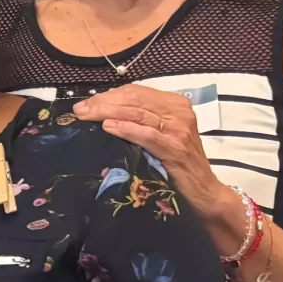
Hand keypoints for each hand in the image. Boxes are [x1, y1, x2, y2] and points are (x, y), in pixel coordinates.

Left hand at [73, 86, 242, 252]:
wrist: (203, 190)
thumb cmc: (176, 162)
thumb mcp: (159, 134)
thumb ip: (140, 119)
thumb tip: (103, 111)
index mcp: (175, 103)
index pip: (136, 91)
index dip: (108, 95)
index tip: (86, 104)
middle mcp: (179, 112)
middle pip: (133, 99)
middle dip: (102, 103)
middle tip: (79, 111)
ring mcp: (179, 129)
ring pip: (137, 113)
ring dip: (107, 113)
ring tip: (86, 117)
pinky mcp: (175, 149)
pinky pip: (147, 134)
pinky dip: (126, 129)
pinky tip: (108, 128)